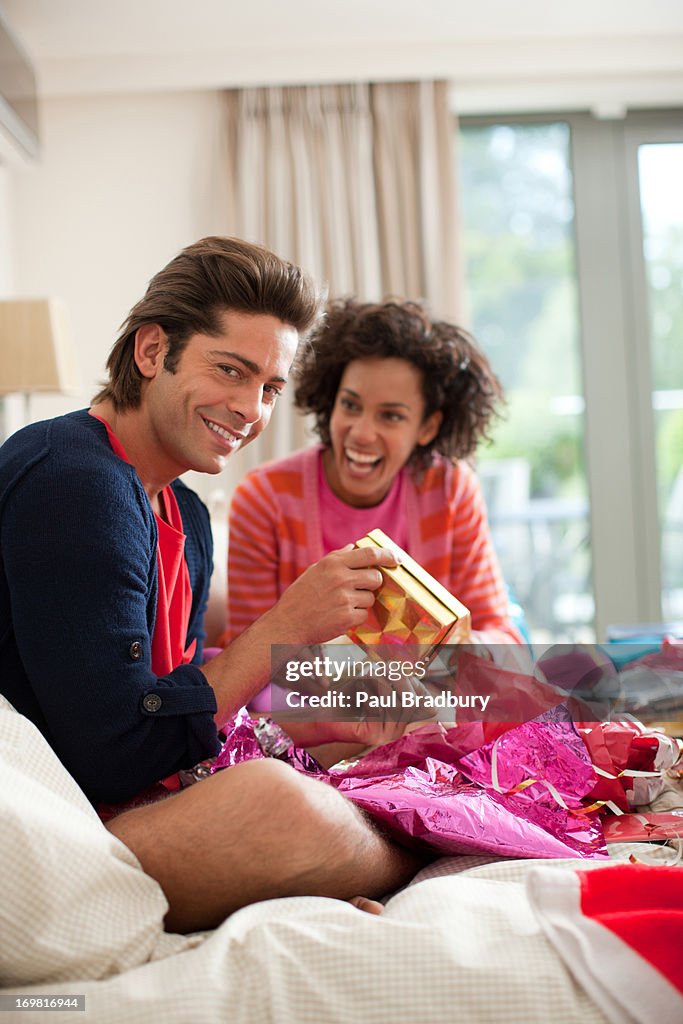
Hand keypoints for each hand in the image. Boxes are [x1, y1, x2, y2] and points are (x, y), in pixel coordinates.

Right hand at [265, 544, 397, 644]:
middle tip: (359, 590)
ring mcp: (344, 599)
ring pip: (370, 598)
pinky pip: (363, 615)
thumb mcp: (314, 570)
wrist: (287, 625)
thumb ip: (336, 558)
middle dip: (372, 584)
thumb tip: (354, 547)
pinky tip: (338, 616)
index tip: (397, 558)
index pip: (370, 554)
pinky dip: (355, 617)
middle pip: (376, 578)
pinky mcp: (347, 618)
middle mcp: (340, 578)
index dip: (387, 555)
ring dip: (361, 603)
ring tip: (340, 605)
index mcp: (332, 564)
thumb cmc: (300, 597)